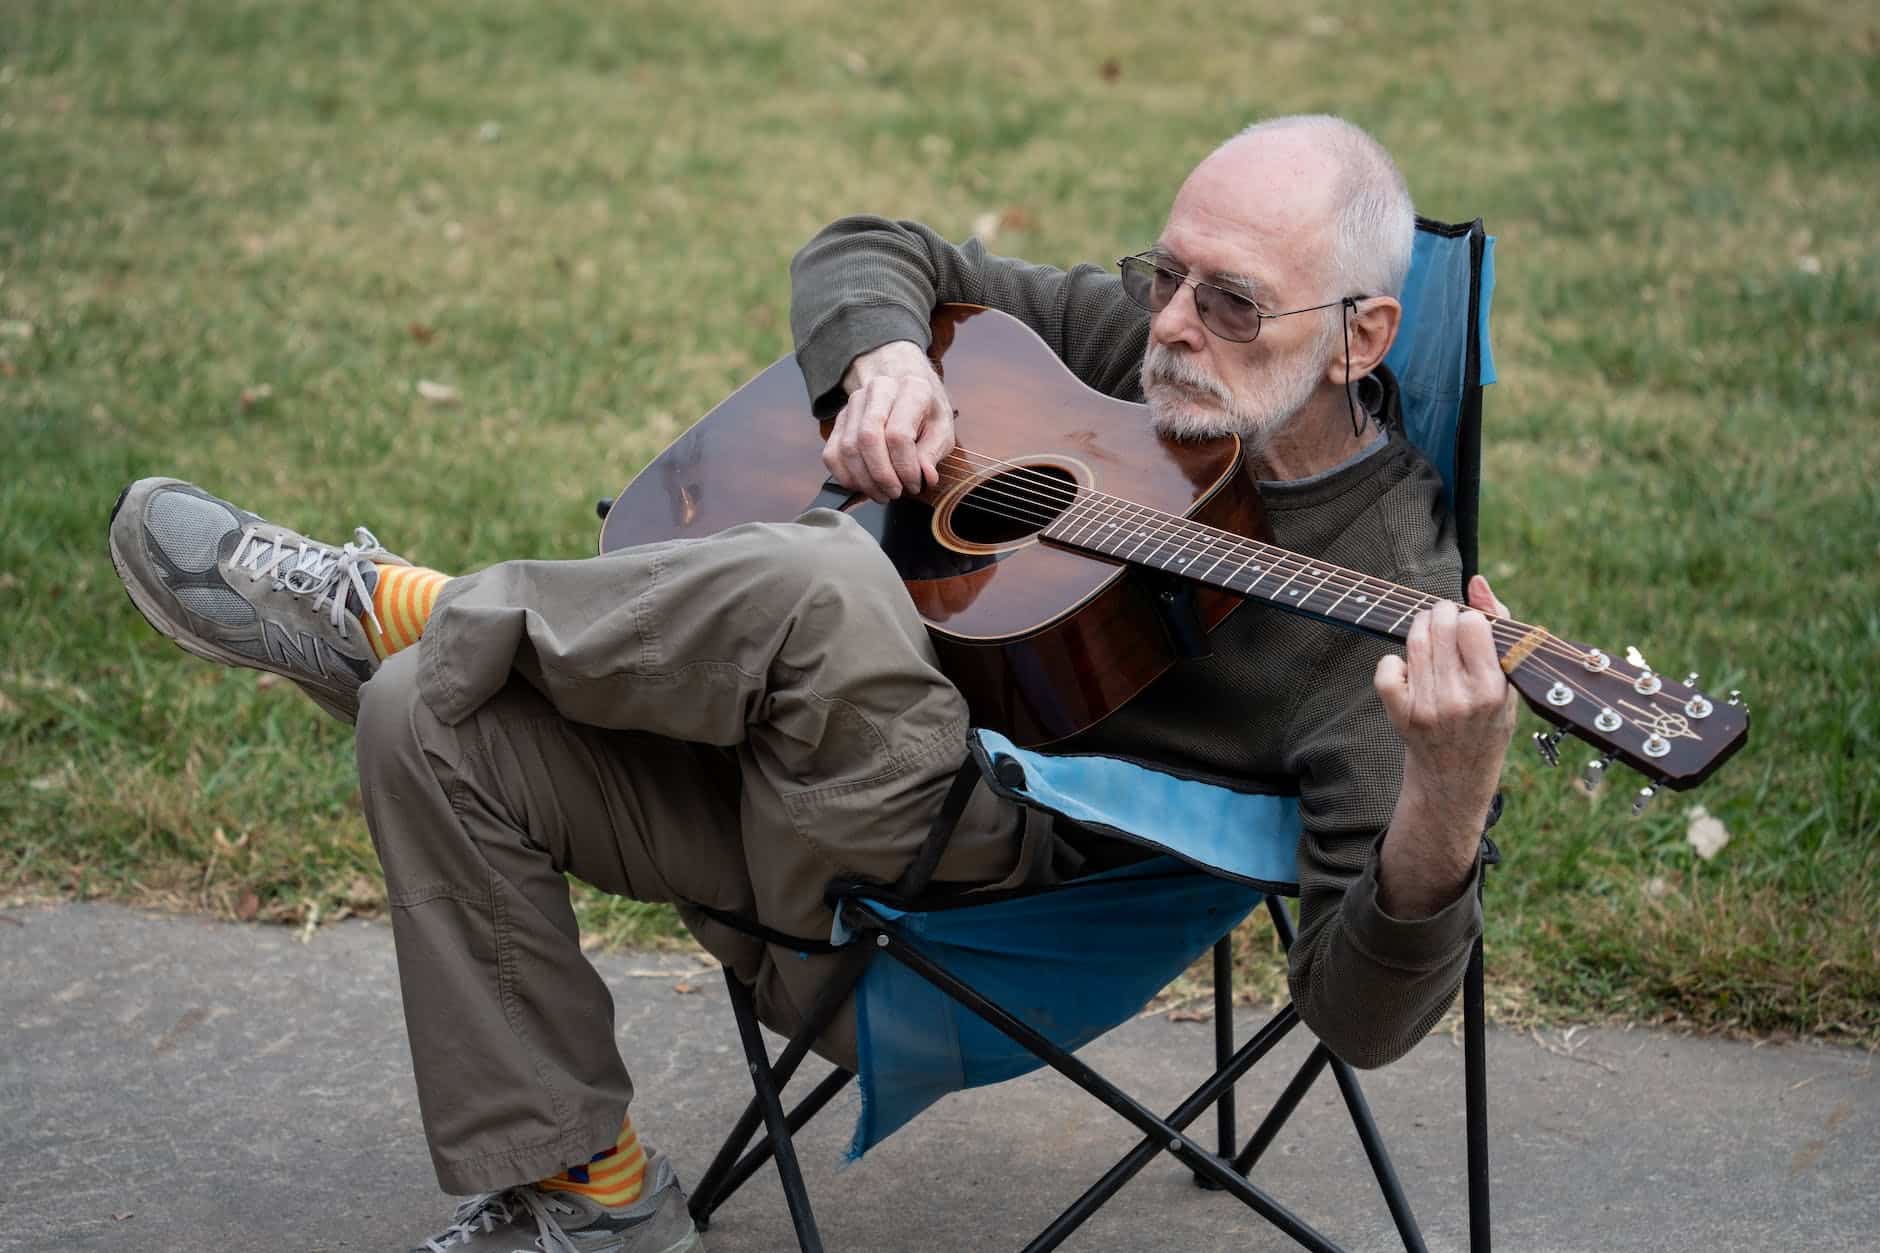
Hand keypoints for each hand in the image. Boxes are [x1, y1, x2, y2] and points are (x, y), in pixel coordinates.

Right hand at [825, 340, 956, 501]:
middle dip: (881, 475)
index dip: (905, 467)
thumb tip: (926, 476)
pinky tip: (864, 486)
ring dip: (865, 480)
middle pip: (868, 438)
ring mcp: (854, 403)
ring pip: (848, 448)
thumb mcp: (942, 428)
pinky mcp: (839, 419)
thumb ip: (934, 452)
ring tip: (883, 493)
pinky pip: (832, 455)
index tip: (914, 484)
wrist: (905, 388)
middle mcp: (879, 389)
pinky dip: (846, 478)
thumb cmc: (926, 411)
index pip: (898, 434)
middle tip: (895, 492)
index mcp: (911, 388)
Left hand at [1371, 574, 1519, 916]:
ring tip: (1429, 641)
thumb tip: (1476, 581)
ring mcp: (1428, 707)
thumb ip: (1498, 628)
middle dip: (1441, 615)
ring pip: (1413, 641)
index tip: (1470, 628)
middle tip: (1445, 626)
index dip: (1468, 617)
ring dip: (1419, 630)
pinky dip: (1394, 661)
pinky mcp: (1401, 714)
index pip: (1472, 624)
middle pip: (1439, 625)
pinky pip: (1386, 667)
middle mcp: (1460, 698)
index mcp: (1494, 688)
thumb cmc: (1487, 722)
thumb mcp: (1508, 682)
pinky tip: (1409, 669)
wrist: (1456, 778)